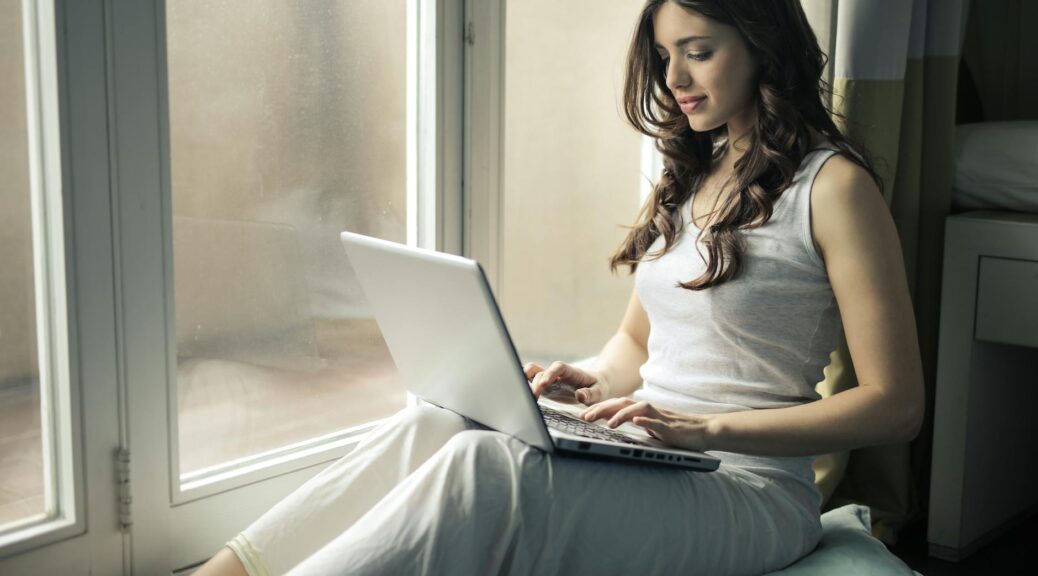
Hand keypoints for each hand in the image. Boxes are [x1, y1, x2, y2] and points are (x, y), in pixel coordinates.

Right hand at [524, 361, 609, 404]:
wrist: (595, 386)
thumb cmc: (597, 388)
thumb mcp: (599, 392)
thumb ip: (590, 394)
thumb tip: (580, 396)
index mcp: (572, 372)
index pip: (559, 367)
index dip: (550, 373)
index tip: (544, 383)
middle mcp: (558, 374)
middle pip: (542, 372)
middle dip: (536, 383)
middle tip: (534, 397)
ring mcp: (550, 379)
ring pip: (532, 373)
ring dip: (526, 381)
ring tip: (526, 397)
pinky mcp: (545, 387)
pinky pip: (531, 381)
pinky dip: (526, 386)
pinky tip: (525, 398)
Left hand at [579, 398, 713, 451]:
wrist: (703, 430)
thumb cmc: (676, 430)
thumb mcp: (652, 427)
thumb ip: (638, 423)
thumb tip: (617, 423)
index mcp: (642, 410)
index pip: (617, 405)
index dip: (600, 408)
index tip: (583, 414)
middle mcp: (649, 409)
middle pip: (622, 403)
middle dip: (602, 409)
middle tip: (585, 417)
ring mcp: (660, 416)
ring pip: (637, 409)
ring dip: (621, 415)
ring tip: (607, 423)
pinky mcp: (671, 426)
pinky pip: (657, 422)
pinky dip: (646, 421)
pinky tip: (636, 422)